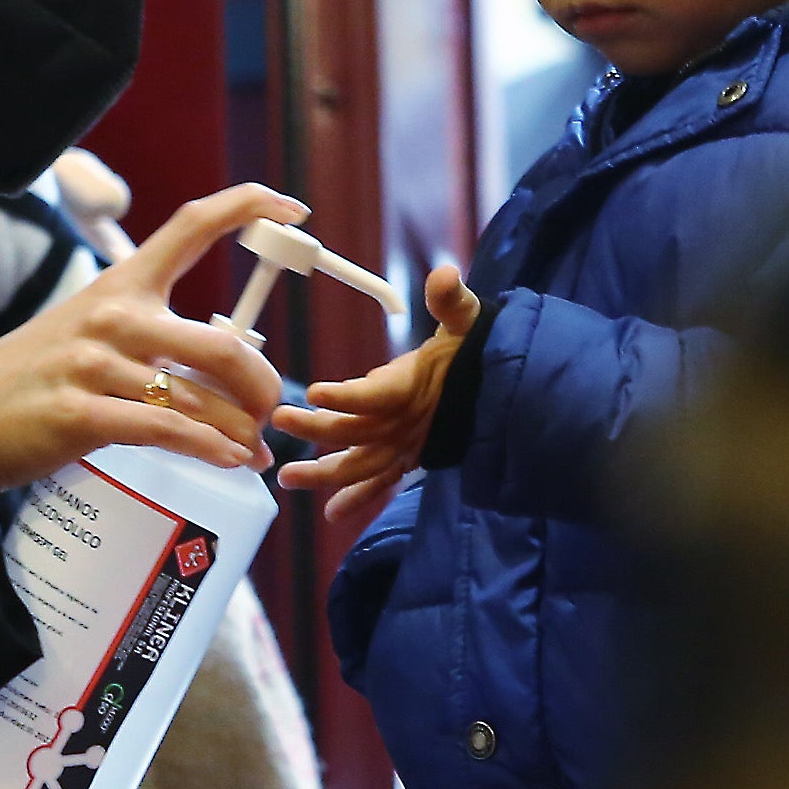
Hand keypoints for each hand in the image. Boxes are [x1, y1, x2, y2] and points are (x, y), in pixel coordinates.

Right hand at [0, 183, 306, 504]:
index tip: (294, 208)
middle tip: (270, 413)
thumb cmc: (34, 380)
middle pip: (223, 345)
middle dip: (263, 386)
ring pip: (202, 400)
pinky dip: (209, 451)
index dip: (249, 207)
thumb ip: (149, 336)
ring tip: (252, 451)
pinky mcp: (84, 414)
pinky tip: (227, 461)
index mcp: (119, 285)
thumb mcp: (87, 332)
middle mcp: (113, 317)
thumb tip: (223, 367)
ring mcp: (96, 365)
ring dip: (241, 433)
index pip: (192, 226)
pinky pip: (168, 432)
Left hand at [275, 264, 481, 548]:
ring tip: (286, 478)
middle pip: (356, 431)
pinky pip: (381, 483)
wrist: (509, 392)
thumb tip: (444, 276)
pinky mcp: (410, 459)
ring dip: (324, 474)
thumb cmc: (478, 349)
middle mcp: (407, 423)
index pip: (376, 394)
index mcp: (414, 386)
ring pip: (361, 464)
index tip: (313, 392)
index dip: (346, 395)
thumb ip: (452, 301)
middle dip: (315, 430)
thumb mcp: (469, 319)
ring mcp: (407, 445)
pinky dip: (359, 498)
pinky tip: (332, 512)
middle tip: (279, 420)